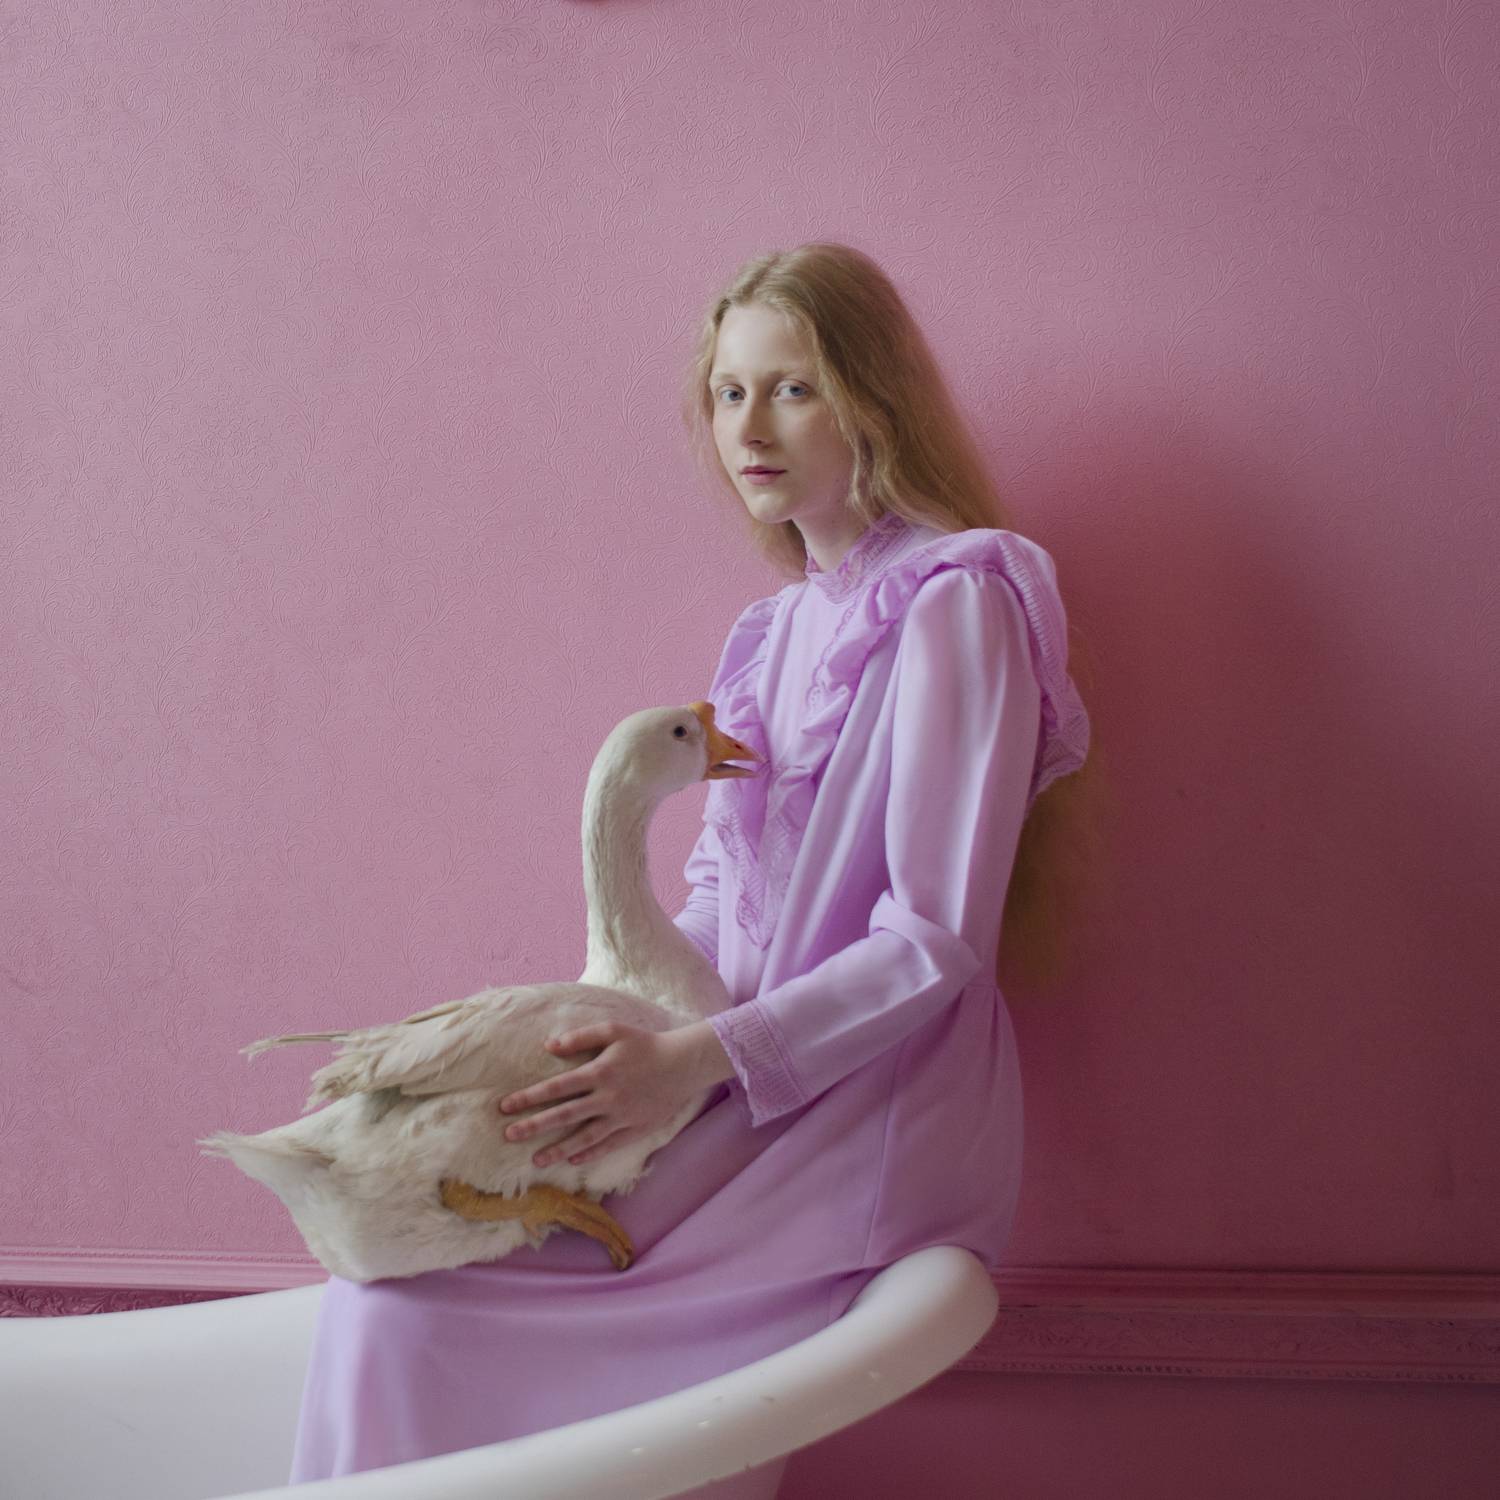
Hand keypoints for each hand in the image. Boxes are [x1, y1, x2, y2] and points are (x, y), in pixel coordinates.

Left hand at [497, 1019, 732, 1167]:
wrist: (684, 1064)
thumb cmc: (645, 1044)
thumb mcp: (614, 1030)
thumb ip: (580, 1037)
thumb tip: (549, 1046)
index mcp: (599, 1071)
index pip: (556, 1087)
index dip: (529, 1097)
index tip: (506, 1106)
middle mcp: (607, 1097)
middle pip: (564, 1115)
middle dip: (534, 1126)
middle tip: (509, 1135)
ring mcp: (622, 1116)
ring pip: (584, 1137)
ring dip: (558, 1149)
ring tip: (536, 1160)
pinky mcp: (636, 1129)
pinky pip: (609, 1145)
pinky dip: (590, 1153)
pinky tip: (573, 1160)